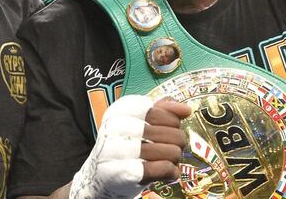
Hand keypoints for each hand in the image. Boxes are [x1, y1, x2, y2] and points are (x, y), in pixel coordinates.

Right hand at [69, 95, 189, 198]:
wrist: (100, 175)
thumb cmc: (126, 145)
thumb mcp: (139, 122)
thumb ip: (162, 110)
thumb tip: (185, 110)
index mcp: (120, 110)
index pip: (159, 110)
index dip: (172, 120)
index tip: (172, 126)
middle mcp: (115, 127)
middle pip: (170, 131)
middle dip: (178, 142)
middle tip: (170, 148)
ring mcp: (117, 150)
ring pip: (171, 151)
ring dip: (175, 159)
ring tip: (166, 161)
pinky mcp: (123, 173)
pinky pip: (163, 168)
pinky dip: (170, 172)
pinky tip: (165, 172)